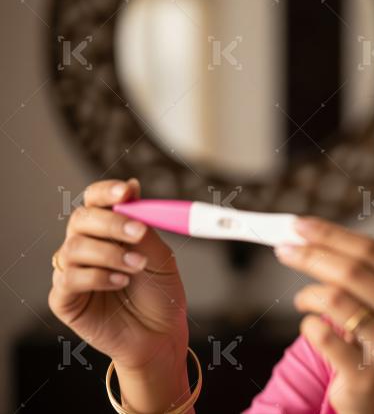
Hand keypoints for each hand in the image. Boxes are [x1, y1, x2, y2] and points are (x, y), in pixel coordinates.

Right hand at [48, 178, 190, 410]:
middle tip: (139, 233)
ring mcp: (72, 272)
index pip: (96, 201)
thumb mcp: (159, 256)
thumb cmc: (160, 294)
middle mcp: (85, 246)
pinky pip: (70, 278)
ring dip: (110, 253)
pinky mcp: (64, 299)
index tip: (126, 191)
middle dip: (111, 223)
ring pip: (74, 247)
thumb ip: (143, 226)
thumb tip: (133, 187)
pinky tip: (120, 282)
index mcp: (107, 231)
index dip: (106, 192)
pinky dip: (97, 276)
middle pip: (80, 219)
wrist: (160, 335)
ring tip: (137, 266)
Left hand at [275, 217, 373, 413]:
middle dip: (311, 255)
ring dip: (308, 295)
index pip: (372, 251)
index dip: (332, 234)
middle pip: (353, 271)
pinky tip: (311, 326)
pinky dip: (308, 325)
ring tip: (303, 300)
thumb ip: (360, 272)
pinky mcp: (366, 375)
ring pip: (336, 300)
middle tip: (284, 249)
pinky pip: (323, 335)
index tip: (300, 225)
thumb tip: (308, 235)